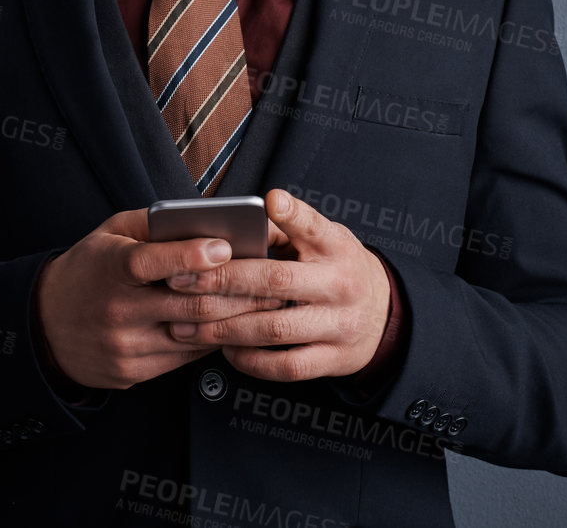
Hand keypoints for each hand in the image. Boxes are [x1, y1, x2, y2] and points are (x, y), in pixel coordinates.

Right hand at [33, 208, 291, 389]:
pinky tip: (234, 327)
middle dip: (237, 291)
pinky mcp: (134, 370)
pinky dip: (214, 340)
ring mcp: (126, 344)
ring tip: (266, 304)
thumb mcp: (108, 235)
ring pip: (195, 333)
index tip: (226, 246)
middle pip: (188, 302)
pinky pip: (187, 357)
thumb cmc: (88, 270)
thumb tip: (206, 219)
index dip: (191, 254)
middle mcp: (118, 309)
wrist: (45, 327)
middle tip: (274, 281)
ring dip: (235, 320)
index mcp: (110, 268)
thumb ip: (152, 225)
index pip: (152, 261)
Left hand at [163, 189, 389, 381]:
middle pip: (276, 282)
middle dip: (222, 281)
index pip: (316, 227)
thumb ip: (290, 228)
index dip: (293, 215)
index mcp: (337, 248)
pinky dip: (251, 361)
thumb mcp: (327, 239)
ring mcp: (339, 326)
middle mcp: (340, 286)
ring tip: (187, 323)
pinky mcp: (334, 360)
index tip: (271, 200)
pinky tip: (225, 350)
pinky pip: (286, 366)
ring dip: (225, 328)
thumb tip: (242, 220)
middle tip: (181, 280)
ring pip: (275, 329)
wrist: (386, 315)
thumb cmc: (339, 269)